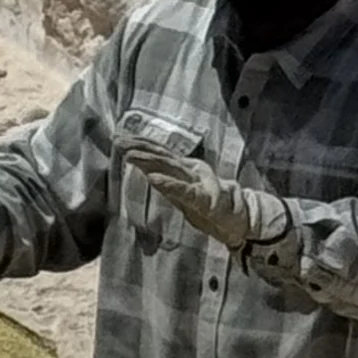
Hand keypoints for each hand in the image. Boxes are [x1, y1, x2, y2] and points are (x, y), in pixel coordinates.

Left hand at [114, 115, 287, 253]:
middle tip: (118, 140)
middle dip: (139, 147)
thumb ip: (170, 183)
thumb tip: (150, 173)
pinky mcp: (203, 200)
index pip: (161, 153)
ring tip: (129, 155)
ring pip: (170, 168)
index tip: (121, 138)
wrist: (240, 219)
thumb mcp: (186, 193)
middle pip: (162, 156)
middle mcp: (190, 172)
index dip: (142, 145)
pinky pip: (183, 191)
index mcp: (185, 170)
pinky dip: (168, 184)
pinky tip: (154, 178)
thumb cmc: (211, 206)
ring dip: (148, 161)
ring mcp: (197, 183)